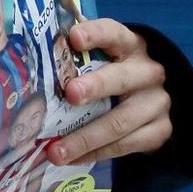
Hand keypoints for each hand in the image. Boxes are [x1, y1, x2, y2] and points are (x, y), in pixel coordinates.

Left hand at [47, 18, 171, 164]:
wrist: (152, 96)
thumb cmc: (112, 69)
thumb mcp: (100, 55)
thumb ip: (74, 53)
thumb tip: (32, 50)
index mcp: (128, 45)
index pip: (113, 33)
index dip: (94, 34)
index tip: (74, 38)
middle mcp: (148, 71)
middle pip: (121, 78)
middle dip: (95, 87)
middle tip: (70, 94)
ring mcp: (157, 102)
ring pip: (120, 122)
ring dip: (85, 138)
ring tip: (55, 151)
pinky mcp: (160, 130)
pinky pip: (126, 145)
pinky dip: (96, 153)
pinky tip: (72, 158)